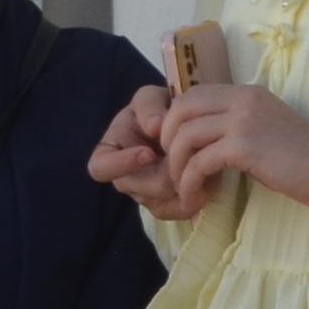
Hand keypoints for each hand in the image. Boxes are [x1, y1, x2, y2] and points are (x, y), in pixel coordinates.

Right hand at [85, 85, 197, 220]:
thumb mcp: (151, 97)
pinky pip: (178, 210)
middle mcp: (125, 178)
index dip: (121, 164)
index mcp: (111, 152)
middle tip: (188, 158)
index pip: (100, 168)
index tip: (148, 152)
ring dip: (183, 184)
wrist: (186, 125)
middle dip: (163, 175)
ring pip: (160, 202)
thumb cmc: (159, 110)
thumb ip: (149, 106)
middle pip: (136, 188)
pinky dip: (195, 197)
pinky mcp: (168, 205)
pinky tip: (208, 180)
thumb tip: (154, 127)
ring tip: (204, 164)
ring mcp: (146, 195)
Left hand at [157, 82, 308, 214]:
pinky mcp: (245, 146)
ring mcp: (244, 120)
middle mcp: (243, 99)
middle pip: (181, 109)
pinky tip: (196, 197)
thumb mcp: (266, 130)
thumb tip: (203, 140)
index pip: (193, 94)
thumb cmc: (304, 160)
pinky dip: (191, 182)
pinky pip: (200, 162)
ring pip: (185, 136)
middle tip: (173, 167)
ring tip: (184, 188)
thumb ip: (237, 126)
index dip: (174, 120)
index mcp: (248, 93)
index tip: (176, 148)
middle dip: (167, 140)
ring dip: (177, 166)